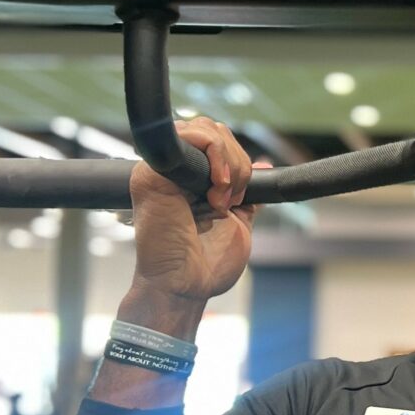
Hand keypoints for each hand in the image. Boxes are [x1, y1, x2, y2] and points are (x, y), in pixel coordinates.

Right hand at [127, 118, 266, 307]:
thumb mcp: (238, 222)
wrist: (188, 285)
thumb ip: (247, 194)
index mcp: (192, 180)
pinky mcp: (150, 174)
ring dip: (228, 161)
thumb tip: (264, 166)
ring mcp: (161, 170)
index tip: (243, 195)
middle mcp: (175, 171)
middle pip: (212, 129)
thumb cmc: (208, 264)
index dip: (238, 159)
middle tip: (234, 198)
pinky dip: (214, 156)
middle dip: (237, 160)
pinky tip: (216, 189)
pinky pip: (186, 138)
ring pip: (202, 129)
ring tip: (222, 199)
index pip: (217, 139)